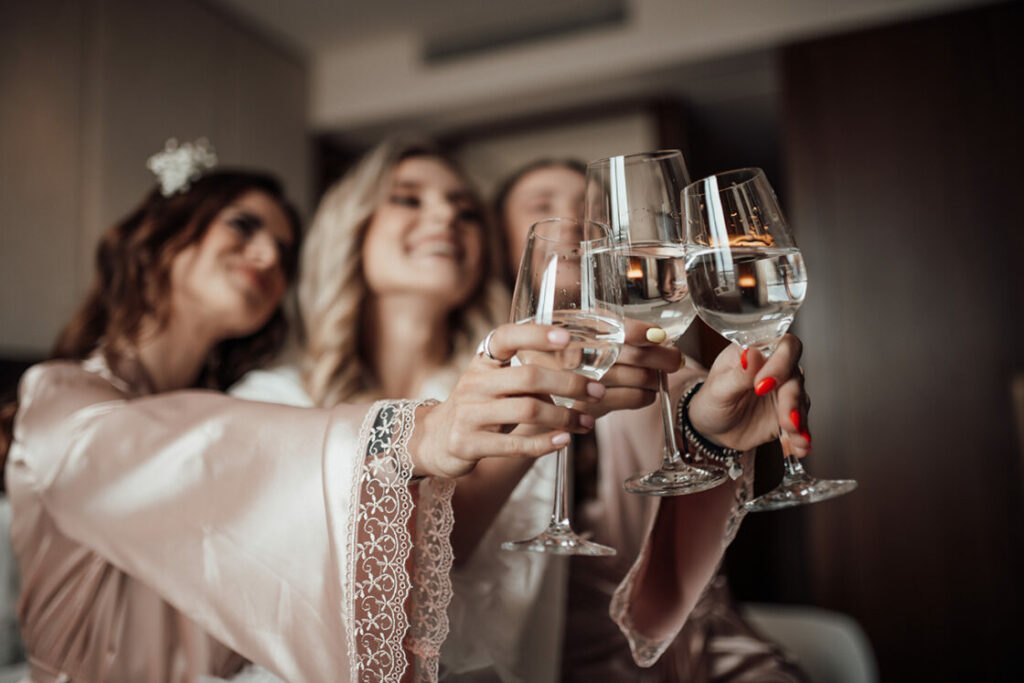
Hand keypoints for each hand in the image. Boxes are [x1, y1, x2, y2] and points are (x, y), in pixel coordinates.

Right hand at [409, 323, 604, 478]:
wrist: (436, 440)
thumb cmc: (480, 408)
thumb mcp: (496, 385)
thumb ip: (527, 380)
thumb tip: (576, 382)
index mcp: (482, 362)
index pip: (506, 337)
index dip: (536, 334)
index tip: (567, 337)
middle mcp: (474, 383)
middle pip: (528, 377)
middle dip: (569, 384)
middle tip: (598, 391)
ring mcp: (469, 414)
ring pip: (527, 410)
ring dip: (564, 417)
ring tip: (587, 422)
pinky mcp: (468, 444)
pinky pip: (514, 444)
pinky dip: (545, 443)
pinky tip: (565, 441)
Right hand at [580, 319, 681, 418]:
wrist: (548, 391)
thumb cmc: (579, 356)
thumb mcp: (590, 333)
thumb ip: (618, 329)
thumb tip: (659, 335)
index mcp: (582, 328)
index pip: (619, 329)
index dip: (641, 332)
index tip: (659, 335)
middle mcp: (582, 353)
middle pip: (636, 354)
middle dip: (664, 357)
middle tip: (675, 359)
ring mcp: (586, 381)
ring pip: (640, 377)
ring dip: (656, 378)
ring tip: (658, 377)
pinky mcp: (591, 405)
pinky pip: (634, 398)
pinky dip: (647, 395)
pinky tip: (646, 393)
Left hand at [688, 335, 810, 455]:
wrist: (712, 429)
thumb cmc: (711, 401)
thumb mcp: (718, 389)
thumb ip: (738, 374)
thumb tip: (751, 354)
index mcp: (756, 352)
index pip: (782, 345)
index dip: (781, 362)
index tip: (763, 384)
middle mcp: (774, 369)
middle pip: (795, 375)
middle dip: (792, 398)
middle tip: (785, 419)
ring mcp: (783, 392)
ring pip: (801, 400)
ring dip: (799, 419)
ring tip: (794, 435)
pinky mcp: (788, 415)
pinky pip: (801, 425)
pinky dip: (801, 437)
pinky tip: (801, 448)